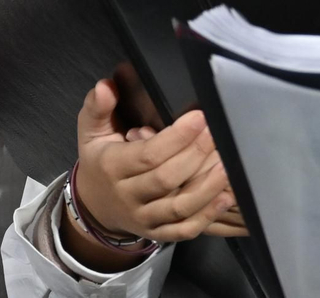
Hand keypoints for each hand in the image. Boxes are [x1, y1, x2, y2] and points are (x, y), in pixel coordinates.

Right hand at [65, 78, 240, 261]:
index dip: (176, 137)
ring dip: (207, 187)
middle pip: (166, 179)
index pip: (148, 154)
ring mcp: (144, 218)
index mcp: (113, 167)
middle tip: (217, 133)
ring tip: (228, 164)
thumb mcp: (91, 132)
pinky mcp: (158, 233)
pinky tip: (226, 197)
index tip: (199, 117)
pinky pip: (184, 230)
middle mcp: (128, 196)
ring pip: (178, 208)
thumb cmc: (100, 161)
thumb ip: (98, 107)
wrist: (94, 206)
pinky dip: (207, 215)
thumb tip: (106, 86)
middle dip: (195, 154)